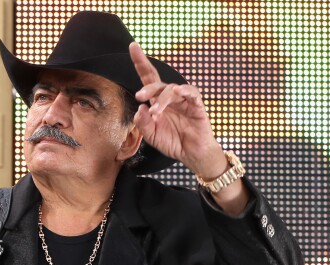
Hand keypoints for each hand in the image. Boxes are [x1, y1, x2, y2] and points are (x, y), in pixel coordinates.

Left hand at [129, 42, 227, 178]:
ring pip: (171, 90)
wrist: (190, 154)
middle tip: (140, 96)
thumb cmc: (171, 142)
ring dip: (162, 100)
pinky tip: (178, 92)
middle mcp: (170, 97)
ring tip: (155, 113)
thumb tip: (139, 108)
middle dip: (148, 87)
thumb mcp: (151, 136)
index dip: (141, 62)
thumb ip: (143, 124)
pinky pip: (191, 93)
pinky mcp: (197, 105)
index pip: (148, 78)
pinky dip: (185, 91)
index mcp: (157, 101)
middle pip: (158, 83)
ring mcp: (184, 100)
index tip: (133, 46)